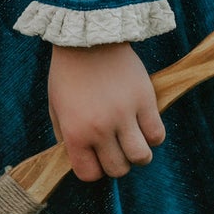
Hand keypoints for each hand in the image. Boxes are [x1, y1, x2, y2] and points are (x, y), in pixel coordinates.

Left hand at [48, 43, 166, 181]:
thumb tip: (79, 158)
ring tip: (133, 139)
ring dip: (138, 153)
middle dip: (118, 163)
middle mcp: (100, 129)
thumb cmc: (68, 73)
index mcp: (75, 133)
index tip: (97, 157)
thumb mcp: (55, 107)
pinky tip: (144, 124)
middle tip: (116, 147)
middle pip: (118, 169)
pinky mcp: (145, 100)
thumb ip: (65, 136)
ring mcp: (124, 115)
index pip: (89, 174)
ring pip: (141, 157)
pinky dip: (153, 135)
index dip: (94, 169)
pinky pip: (157, 134)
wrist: (88, 39)